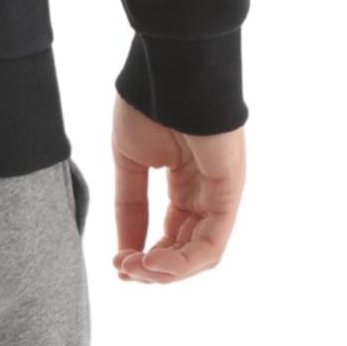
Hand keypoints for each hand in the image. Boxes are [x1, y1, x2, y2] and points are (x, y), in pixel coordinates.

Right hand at [110, 91, 244, 282]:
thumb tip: (125, 252)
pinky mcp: (229, 195)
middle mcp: (204, 193)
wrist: (168, 74)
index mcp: (182, 181)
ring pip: (199, 253)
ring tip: (136, 268)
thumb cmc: (147, 106)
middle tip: (124, 270)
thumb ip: (130, 207)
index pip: (168, 232)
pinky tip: (153, 261)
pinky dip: (184, 260)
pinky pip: (212, 243)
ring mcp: (219, 195)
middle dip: (153, 267)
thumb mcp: (129, 162)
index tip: (117, 264)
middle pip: (184, 248)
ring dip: (167, 270)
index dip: (144, 253)